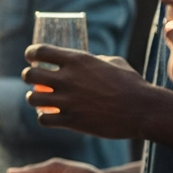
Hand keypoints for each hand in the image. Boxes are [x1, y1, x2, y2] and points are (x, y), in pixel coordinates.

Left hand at [23, 46, 149, 137]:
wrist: (143, 110)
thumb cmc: (132, 84)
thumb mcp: (114, 62)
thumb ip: (94, 60)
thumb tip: (86, 61)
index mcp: (77, 60)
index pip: (40, 51)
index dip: (32, 54)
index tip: (31, 58)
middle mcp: (68, 78)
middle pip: (29, 75)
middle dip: (29, 77)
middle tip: (34, 81)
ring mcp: (68, 101)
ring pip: (32, 99)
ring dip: (33, 99)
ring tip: (40, 100)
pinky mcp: (72, 121)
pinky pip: (43, 119)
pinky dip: (44, 118)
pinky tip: (50, 117)